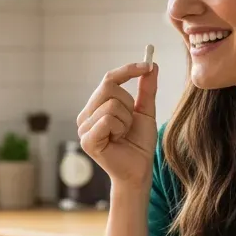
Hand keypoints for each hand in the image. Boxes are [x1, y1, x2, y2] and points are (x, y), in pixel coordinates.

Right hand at [77, 61, 158, 189]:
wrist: (139, 170)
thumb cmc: (139, 144)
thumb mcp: (145, 112)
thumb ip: (146, 89)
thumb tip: (151, 65)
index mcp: (96, 106)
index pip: (109, 78)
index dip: (128, 70)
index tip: (147, 65)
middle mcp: (86, 115)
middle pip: (109, 86)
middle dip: (128, 103)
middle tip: (129, 122)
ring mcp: (83, 127)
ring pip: (111, 104)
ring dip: (126, 120)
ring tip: (123, 134)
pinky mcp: (87, 140)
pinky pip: (108, 119)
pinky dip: (120, 128)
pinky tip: (118, 140)